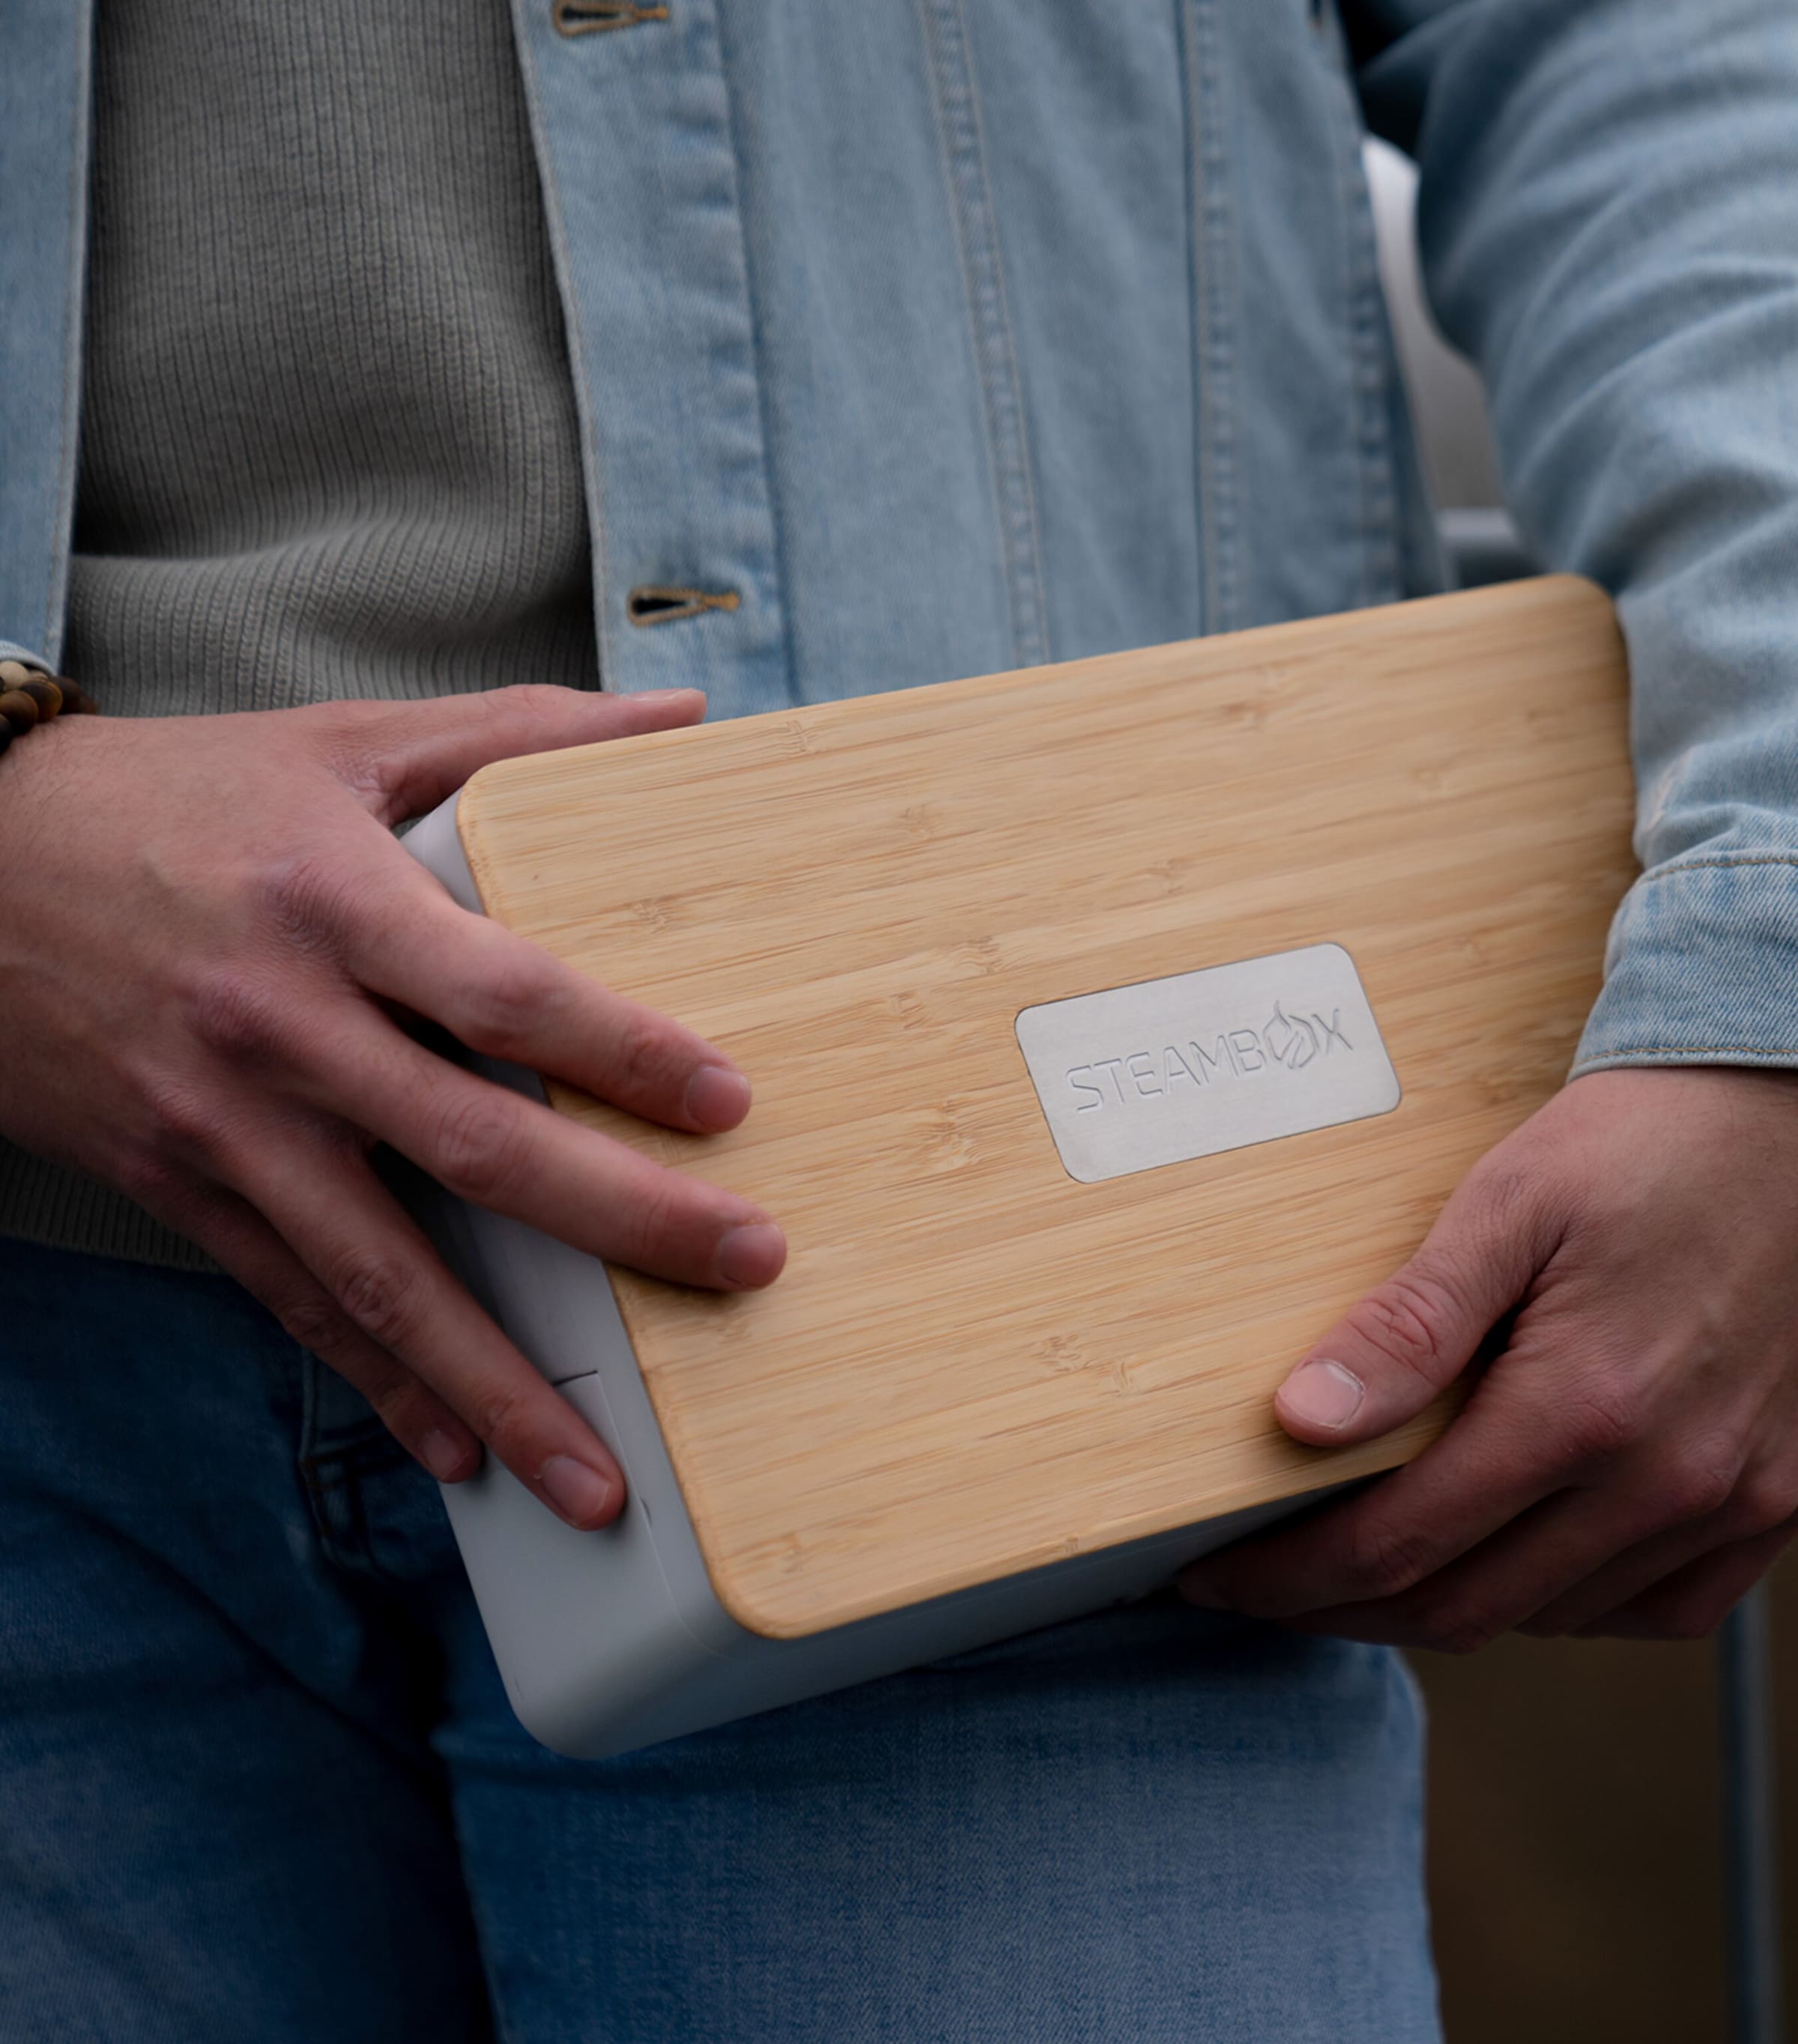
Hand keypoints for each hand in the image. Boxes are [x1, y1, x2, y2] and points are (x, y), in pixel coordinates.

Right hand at [0, 687, 785, 1526]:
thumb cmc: (179, 796)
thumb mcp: (345, 737)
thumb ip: (519, 732)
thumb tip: (682, 715)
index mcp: (332, 899)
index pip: (502, 989)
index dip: (619, 1050)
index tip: (729, 1104)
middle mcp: (280, 1023)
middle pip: (471, 1146)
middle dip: (618, 1223)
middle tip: (744, 1269)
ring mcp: (226, 1122)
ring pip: (377, 1272)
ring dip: (494, 1379)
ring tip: (596, 1478)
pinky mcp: (183, 1187)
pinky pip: (293, 1303)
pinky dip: (378, 1384)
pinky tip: (455, 1451)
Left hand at [1179, 1067, 1797, 1646]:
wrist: (1786, 1114)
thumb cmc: (1644, 1143)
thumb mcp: (1506, 1206)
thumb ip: (1407, 1326)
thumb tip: (1300, 1419)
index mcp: (1583, 1408)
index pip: (1399, 1544)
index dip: (1293, 1577)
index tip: (1218, 1577)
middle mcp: (1666, 1479)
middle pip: (1466, 1608)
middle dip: (1345, 1611)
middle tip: (1267, 1587)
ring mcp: (1733, 1501)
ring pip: (1553, 1617)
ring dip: (1448, 1607)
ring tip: (1364, 1564)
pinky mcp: (1775, 1499)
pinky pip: (1657, 1607)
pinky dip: (1565, 1603)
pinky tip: (1510, 1559)